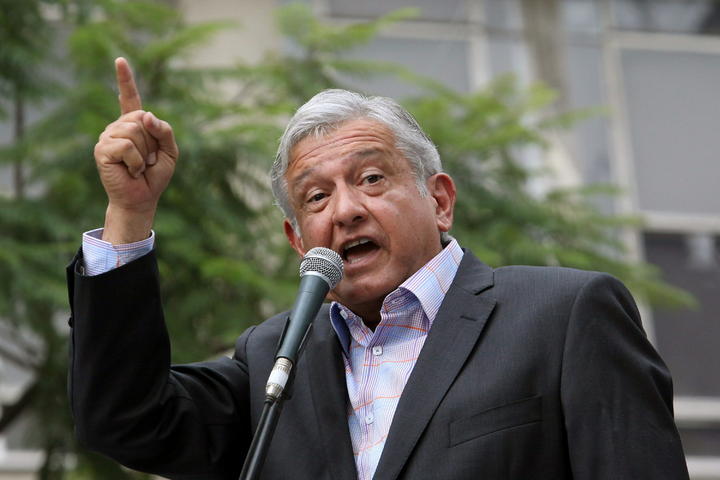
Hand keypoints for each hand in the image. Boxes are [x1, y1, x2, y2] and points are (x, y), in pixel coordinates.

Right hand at [93, 57, 178, 243]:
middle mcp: (118, 127)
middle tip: (147, 160)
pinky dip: (135, 161)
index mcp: (134, 125)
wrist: (142, 198)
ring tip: (138, 166)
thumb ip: (165, 130)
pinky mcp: (102, 150)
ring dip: (144, 153)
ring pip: (134, 131)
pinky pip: (126, 146)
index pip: (130, 98)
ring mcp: (108, 137)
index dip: (125, 80)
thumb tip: (146, 115)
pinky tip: (130, 170)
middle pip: (142, 119)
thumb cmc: (155, 175)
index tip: (120, 61)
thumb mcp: (170, 151)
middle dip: (152, 142)